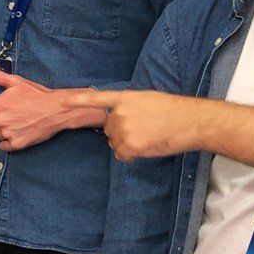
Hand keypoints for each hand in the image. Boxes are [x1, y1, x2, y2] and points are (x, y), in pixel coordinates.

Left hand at [0, 59, 102, 150]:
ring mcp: (8, 134)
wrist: (57, 109)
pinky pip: (5, 145)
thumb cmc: (37, 94)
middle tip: (14, 111)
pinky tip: (22, 131)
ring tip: (21, 120)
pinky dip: (11, 140)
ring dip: (4, 129)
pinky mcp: (17, 144)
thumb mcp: (15, 82)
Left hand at [76, 89, 196, 161]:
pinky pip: (122, 155)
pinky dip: (131, 155)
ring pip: (115, 143)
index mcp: (125, 98)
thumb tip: (122, 119)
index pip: (97, 100)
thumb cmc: (174, 110)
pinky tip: (146, 148)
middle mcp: (120, 113)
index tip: (63, 103)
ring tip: (148, 137)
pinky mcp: (130, 146)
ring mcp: (124, 129)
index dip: (78, 101)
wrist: (190, 121)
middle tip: (144, 130)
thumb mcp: (148, 100)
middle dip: (122, 132)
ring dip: (128, 144)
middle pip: (110, 129)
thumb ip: (130, 107)